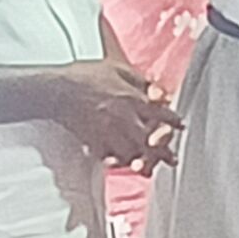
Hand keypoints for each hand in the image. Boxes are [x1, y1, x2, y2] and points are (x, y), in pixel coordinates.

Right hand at [49, 61, 180, 172]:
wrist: (58, 90)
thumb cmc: (86, 76)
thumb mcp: (118, 69)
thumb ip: (140, 81)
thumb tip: (157, 92)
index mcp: (132, 99)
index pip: (161, 114)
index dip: (173, 122)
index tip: (180, 127)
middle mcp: (124, 118)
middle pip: (151, 140)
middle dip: (163, 151)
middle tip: (172, 159)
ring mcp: (109, 132)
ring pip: (133, 153)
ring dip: (143, 160)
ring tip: (151, 168)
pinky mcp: (94, 142)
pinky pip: (110, 157)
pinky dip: (119, 163)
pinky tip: (125, 165)